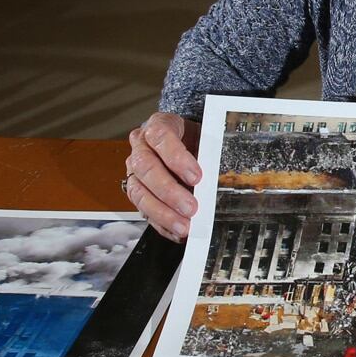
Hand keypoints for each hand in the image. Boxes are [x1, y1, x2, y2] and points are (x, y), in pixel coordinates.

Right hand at [125, 113, 202, 240]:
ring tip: (183, 226)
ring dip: (162, 212)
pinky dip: (161, 223)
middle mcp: (141, 146)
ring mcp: (135, 170)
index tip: (196, 176)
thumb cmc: (194, 138)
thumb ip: (208, 154)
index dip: (177, 158)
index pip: (160, 136)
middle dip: (170, 191)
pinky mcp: (137, 191)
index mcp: (158, 125)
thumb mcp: (204, 138)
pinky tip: (176, 231)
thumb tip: (220, 179)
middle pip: (146, 167)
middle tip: (191, 208)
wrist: (185, 141)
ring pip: (139, 191)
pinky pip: (142, 210)